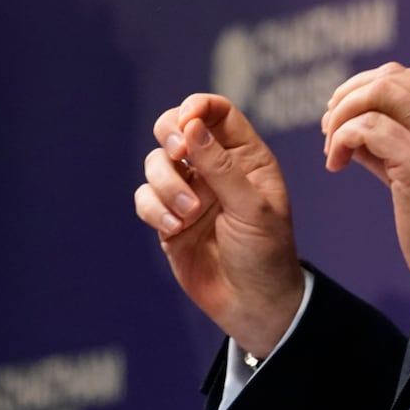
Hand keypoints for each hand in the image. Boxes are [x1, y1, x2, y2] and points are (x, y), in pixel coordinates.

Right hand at [134, 93, 304, 358]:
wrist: (251, 302)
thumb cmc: (265, 251)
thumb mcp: (252, 207)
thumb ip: (221, 167)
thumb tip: (192, 126)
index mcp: (245, 156)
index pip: (217, 112)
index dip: (197, 107)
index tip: (187, 122)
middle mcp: (214, 167)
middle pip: (176, 126)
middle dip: (171, 135)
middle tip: (179, 153)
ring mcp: (188, 191)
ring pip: (156, 162)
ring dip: (166, 183)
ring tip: (189, 213)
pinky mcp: (167, 217)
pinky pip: (144, 197)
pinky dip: (153, 208)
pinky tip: (175, 228)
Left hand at [322, 63, 409, 295]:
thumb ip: (391, 138)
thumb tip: (345, 119)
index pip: (407, 78)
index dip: (365, 89)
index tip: (343, 116)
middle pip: (391, 78)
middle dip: (348, 97)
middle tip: (328, 128)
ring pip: (379, 93)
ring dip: (343, 115)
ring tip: (332, 148)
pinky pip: (369, 128)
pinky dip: (343, 138)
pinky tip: (336, 165)